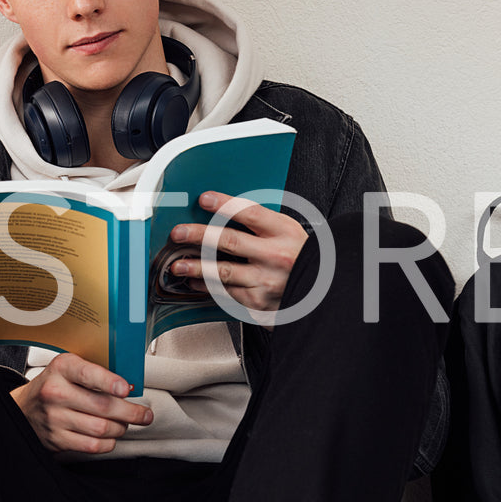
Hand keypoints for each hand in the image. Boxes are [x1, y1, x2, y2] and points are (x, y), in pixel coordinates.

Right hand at [11, 351, 152, 453]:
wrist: (23, 409)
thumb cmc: (54, 386)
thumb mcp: (68, 368)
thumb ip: (95, 372)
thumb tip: (131, 387)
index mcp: (61, 368)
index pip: (87, 373)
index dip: (109, 382)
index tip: (127, 389)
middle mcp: (55, 392)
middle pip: (102, 406)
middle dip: (131, 413)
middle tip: (145, 415)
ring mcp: (55, 418)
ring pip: (101, 428)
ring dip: (120, 428)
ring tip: (123, 424)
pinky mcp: (56, 439)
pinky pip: (92, 446)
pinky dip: (108, 443)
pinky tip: (110, 436)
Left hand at [165, 191, 307, 316]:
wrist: (322, 291)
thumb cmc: (301, 257)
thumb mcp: (287, 231)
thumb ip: (260, 222)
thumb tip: (223, 210)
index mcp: (283, 231)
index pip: (250, 213)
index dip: (224, 205)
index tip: (204, 199)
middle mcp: (275, 256)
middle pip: (230, 241)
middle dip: (199, 235)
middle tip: (179, 233)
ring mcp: (266, 280)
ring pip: (223, 272)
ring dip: (196, 267)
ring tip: (178, 264)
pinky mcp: (259, 301)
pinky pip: (227, 292)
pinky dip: (207, 285)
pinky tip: (195, 280)